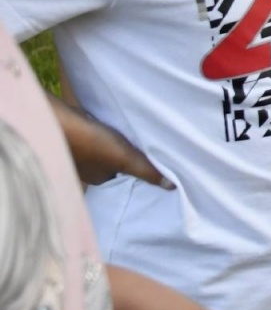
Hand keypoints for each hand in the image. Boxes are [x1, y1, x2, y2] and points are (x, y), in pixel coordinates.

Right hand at [48, 96, 171, 187]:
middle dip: (132, 158)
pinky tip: (121, 126)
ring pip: (109, 151)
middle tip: (155, 150)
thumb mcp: (125, 159)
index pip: (125, 180)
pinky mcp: (80, 134)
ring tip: (143, 137)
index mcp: (100, 179)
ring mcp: (83, 152)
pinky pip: (101, 136)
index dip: (141, 173)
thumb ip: (146, 171)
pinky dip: (111, 133)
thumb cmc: (93, 144)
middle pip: (116, 164)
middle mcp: (90, 169)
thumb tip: (171, 187)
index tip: (158, 167)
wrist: (59, 122)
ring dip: (122, 145)